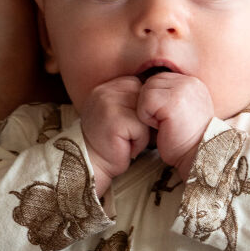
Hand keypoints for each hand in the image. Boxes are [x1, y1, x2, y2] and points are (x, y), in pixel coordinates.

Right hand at [79, 77, 150, 195]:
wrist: (90, 164)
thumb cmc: (108, 141)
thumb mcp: (116, 112)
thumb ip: (130, 99)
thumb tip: (159, 94)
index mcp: (105, 87)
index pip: (139, 86)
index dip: (140, 108)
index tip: (126, 123)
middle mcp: (105, 92)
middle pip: (144, 99)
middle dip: (142, 119)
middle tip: (125, 133)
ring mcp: (108, 104)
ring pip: (145, 113)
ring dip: (141, 131)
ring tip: (126, 140)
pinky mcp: (115, 121)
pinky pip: (142, 128)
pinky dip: (139, 142)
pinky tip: (125, 147)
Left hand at [137, 72, 212, 175]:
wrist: (198, 156)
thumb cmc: (186, 139)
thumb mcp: (182, 110)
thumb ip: (170, 95)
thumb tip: (147, 88)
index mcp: (192, 82)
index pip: (159, 80)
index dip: (156, 101)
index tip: (167, 118)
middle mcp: (189, 82)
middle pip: (151, 83)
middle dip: (150, 104)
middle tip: (165, 122)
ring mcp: (182, 89)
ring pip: (146, 90)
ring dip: (148, 111)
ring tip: (164, 124)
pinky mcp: (173, 100)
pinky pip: (144, 101)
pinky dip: (146, 117)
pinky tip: (162, 126)